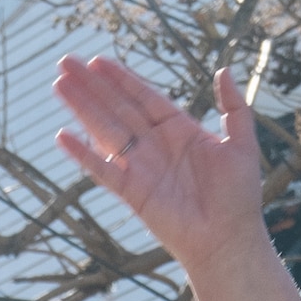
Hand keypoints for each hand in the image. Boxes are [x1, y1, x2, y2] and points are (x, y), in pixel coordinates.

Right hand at [54, 55, 300, 300]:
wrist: (228, 240)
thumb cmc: (239, 197)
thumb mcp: (242, 144)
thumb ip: (235, 107)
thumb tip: (225, 70)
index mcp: (180, 130)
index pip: (144, 97)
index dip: (120, 78)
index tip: (98, 60)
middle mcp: (155, 145)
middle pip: (117, 108)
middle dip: (92, 86)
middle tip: (66, 62)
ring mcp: (141, 168)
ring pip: (104, 130)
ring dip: (81, 108)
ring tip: (58, 85)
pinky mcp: (131, 192)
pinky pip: (102, 169)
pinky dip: (82, 154)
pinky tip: (62, 136)